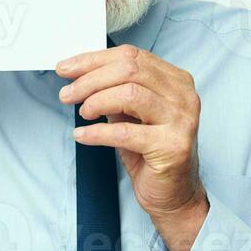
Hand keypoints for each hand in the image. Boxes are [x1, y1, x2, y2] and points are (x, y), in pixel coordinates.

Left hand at [56, 44, 208, 250]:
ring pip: (130, 94)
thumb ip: (114, 91)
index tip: (67, 68)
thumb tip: (78, 75)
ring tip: (82, 113)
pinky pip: (125, 132)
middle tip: (67, 94)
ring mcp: (181, 120)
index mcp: (176, 80)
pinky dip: (98, 133)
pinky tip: (83, 135)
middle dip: (90, 79)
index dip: (94, 59)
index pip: (132, 56)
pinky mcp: (171, 146)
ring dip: (96, 101)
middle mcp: (183, 96)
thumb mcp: (131, 114)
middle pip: (129, 70)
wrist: (174, 194)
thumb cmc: (151, 153)